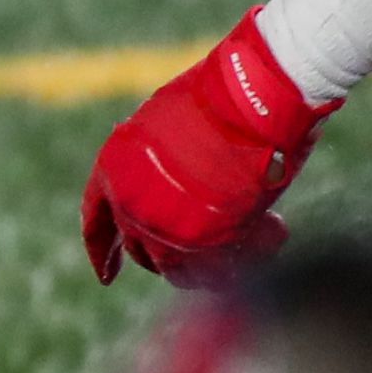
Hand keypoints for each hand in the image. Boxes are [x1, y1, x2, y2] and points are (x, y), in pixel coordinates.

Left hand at [84, 12, 334, 282]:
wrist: (254, 97)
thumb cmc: (220, 100)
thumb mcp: (166, 125)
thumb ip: (157, 163)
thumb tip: (169, 184)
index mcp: (113, 169)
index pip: (97, 221)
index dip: (103, 251)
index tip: (107, 274)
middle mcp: (129, 203)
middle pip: (141, 251)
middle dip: (170, 254)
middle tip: (206, 245)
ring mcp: (163, 225)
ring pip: (177, 271)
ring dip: (209, 265)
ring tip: (246, 243)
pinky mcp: (205, 241)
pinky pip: (218, 271)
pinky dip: (249, 256)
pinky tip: (275, 232)